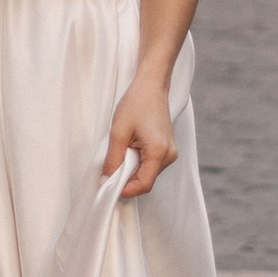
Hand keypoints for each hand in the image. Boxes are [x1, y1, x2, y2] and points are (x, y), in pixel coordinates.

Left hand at [106, 73, 175, 198]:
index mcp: (159, 152)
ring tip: (121, 152)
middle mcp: (169, 155)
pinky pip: (151, 165)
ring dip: (131, 170)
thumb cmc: (136, 103)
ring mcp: (170, 152)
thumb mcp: (118, 132)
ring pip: (148, 173)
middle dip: (127, 180)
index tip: (109, 188)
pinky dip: (137, 163)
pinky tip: (129, 149)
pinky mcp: (167, 149)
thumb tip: (107, 179)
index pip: (144, 184)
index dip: (126, 190)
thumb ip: (113, 159)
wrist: (151, 86)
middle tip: (110, 169)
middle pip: (146, 180)